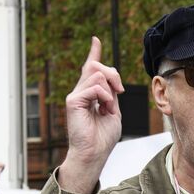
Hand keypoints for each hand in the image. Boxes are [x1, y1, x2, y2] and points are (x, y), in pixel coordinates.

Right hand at [57, 36, 123, 193]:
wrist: (94, 153)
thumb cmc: (103, 137)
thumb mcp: (114, 110)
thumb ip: (112, 93)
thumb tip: (111, 77)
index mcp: (90, 94)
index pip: (91, 69)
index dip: (94, 53)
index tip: (96, 40)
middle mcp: (81, 92)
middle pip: (97, 66)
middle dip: (114, 74)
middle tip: (120, 91)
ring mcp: (75, 95)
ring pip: (97, 75)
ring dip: (110, 91)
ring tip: (108, 108)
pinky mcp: (73, 101)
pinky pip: (94, 87)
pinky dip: (105, 97)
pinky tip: (104, 109)